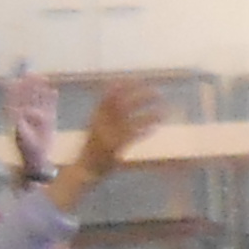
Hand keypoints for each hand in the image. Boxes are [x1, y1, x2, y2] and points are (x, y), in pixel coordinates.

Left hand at [7, 79, 54, 181]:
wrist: (38, 160)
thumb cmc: (28, 150)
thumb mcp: (23, 137)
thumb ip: (22, 125)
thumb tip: (23, 112)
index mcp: (16, 118)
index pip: (15, 100)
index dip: (17, 90)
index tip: (18, 80)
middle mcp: (26, 116)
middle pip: (27, 97)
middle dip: (30, 86)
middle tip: (33, 74)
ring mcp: (37, 118)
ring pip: (39, 101)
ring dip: (41, 90)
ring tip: (45, 78)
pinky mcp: (48, 122)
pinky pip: (50, 108)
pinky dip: (52, 100)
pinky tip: (55, 91)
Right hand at [51, 78, 160, 202]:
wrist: (84, 170)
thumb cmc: (93, 147)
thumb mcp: (96, 124)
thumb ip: (106, 110)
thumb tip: (118, 93)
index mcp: (96, 115)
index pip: (109, 95)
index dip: (123, 85)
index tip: (138, 79)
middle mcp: (101, 122)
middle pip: (123, 104)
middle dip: (142, 96)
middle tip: (158, 93)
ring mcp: (107, 135)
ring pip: (132, 121)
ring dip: (149, 115)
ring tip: (164, 111)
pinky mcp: (114, 149)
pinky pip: (132, 137)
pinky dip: (144, 131)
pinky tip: (155, 128)